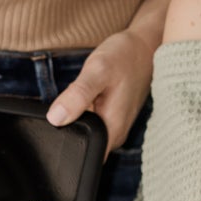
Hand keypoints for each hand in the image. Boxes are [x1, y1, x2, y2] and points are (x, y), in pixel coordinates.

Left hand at [46, 29, 154, 151]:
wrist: (144, 45)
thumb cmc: (125, 56)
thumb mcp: (98, 71)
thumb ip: (77, 96)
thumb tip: (55, 118)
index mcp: (112, 132)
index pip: (83, 154)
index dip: (65, 143)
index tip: (62, 120)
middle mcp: (115, 135)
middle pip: (81, 142)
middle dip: (68, 123)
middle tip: (73, 99)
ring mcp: (114, 127)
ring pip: (84, 129)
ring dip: (75, 113)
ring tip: (85, 94)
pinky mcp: (112, 117)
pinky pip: (90, 119)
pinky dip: (83, 107)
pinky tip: (88, 93)